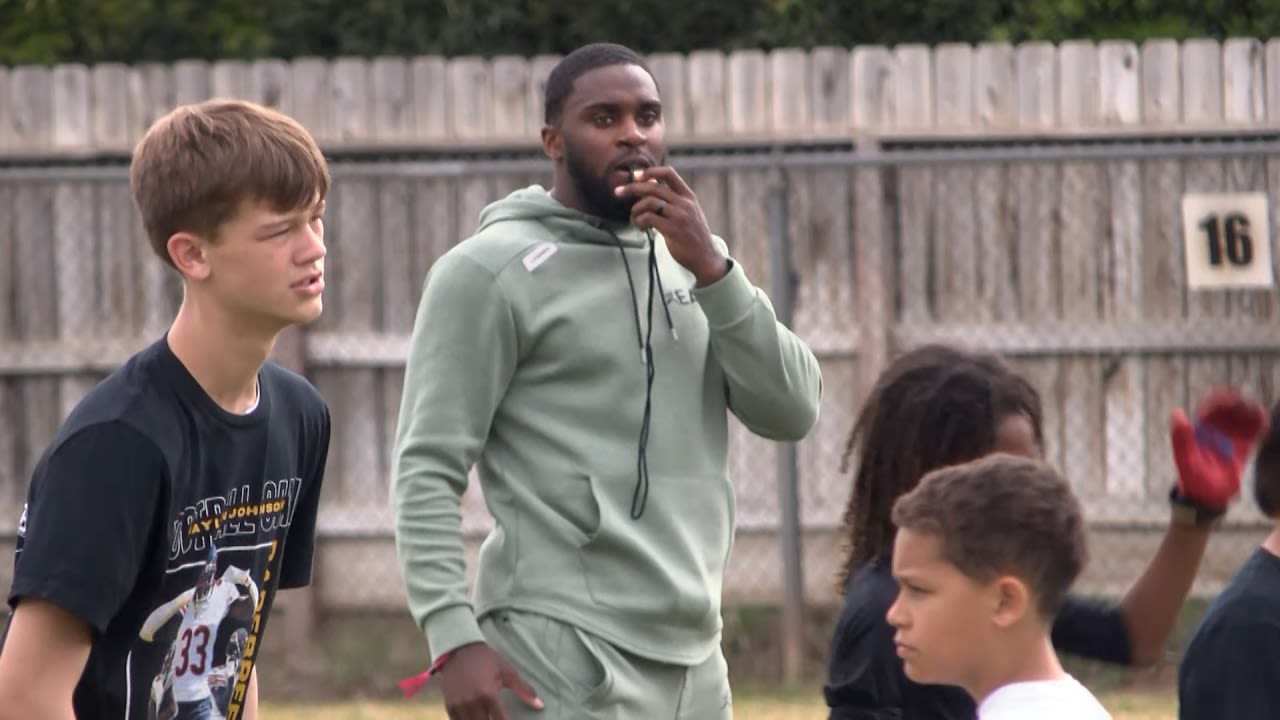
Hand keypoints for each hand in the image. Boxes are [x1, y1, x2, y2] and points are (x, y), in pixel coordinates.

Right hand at [437, 642, 542, 718]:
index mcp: (489, 694)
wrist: (459, 648)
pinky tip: (475, 718)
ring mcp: (459, 705)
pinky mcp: (449, 705)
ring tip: (487, 718)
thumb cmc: (486, 659)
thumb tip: (540, 706)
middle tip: (498, 719)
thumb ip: (523, 690)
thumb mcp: (507, 672)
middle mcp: (472, 702)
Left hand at [615, 166, 728, 285]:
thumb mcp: (687, 211)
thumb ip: (671, 198)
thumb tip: (647, 182)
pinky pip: (648, 218)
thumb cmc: (692, 234)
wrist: (706, 257)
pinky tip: (641, 227)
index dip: (650, 171)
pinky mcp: (672, 230)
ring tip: (634, 219)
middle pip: (653, 186)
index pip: (668, 173)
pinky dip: (639, 221)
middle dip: (632, 188)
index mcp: (688, 196)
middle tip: (618, 192)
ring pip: (648, 202)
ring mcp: (679, 216)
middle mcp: (684, 203)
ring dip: (635, 210)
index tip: (637, 176)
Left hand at [1170, 388, 1269, 510]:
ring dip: (1248, 413)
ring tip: (1256, 410)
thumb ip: (1182, 439)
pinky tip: (1264, 419)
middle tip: (1244, 402)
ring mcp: (1229, 441)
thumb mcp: (1185, 459)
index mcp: (1199, 432)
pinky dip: (1258, 426)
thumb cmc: (1192, 479)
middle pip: (1227, 412)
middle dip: (1236, 404)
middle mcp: (1214, 433)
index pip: (1209, 409)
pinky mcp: (1243, 450)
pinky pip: (1252, 435)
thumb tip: (1177, 412)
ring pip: (1241, 421)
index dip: (1218, 400)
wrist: (1207, 497)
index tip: (1229, 397)